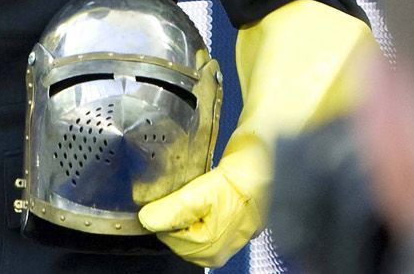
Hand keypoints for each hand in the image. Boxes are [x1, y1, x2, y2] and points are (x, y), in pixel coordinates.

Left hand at [138, 153, 263, 267]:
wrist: (267, 161)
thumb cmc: (241, 182)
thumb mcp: (199, 196)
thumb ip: (170, 212)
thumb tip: (146, 221)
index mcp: (210, 252)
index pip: (166, 236)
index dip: (163, 213)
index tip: (172, 194)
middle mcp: (218, 249)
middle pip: (174, 230)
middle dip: (173, 209)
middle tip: (187, 190)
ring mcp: (225, 233)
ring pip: (184, 220)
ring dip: (183, 203)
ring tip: (196, 187)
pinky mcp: (229, 217)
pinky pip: (197, 211)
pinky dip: (194, 199)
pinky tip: (203, 187)